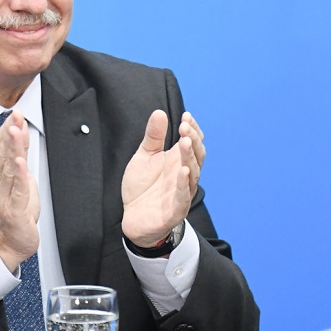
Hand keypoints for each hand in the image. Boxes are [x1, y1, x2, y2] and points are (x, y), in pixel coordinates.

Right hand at [0, 113, 39, 273]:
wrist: (5, 244)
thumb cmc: (12, 213)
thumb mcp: (17, 182)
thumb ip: (18, 162)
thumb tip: (21, 141)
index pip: (2, 148)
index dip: (8, 129)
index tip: (15, 113)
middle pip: (5, 153)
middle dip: (11, 132)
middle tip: (15, 114)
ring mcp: (5, 196)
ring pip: (10, 167)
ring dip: (14, 148)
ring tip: (16, 130)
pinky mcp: (15, 210)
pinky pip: (18, 190)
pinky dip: (19, 175)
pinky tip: (20, 162)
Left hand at [120, 110, 201, 248]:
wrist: (133, 218)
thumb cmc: (142, 187)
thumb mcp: (144, 157)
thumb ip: (153, 137)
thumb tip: (159, 112)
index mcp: (178, 161)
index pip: (193, 142)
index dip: (193, 129)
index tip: (186, 116)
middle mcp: (183, 175)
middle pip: (197, 156)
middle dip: (192, 140)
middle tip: (185, 126)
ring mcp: (182, 192)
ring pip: (193, 173)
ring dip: (190, 157)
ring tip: (184, 141)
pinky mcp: (175, 210)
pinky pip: (183, 196)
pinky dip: (184, 184)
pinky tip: (183, 171)